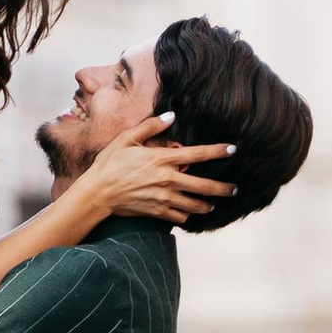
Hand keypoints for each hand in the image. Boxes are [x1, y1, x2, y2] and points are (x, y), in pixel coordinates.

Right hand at [70, 111, 233, 228]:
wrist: (97, 193)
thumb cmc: (110, 163)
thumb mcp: (127, 139)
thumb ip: (150, 127)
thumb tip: (171, 116)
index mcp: (162, 159)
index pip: (197, 154)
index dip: (217, 151)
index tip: (233, 149)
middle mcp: (167, 180)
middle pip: (204, 186)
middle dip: (223, 188)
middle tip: (234, 189)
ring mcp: (164, 198)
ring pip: (195, 205)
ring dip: (206, 205)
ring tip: (212, 204)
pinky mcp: (157, 212)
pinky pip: (180, 216)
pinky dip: (186, 214)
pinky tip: (187, 212)